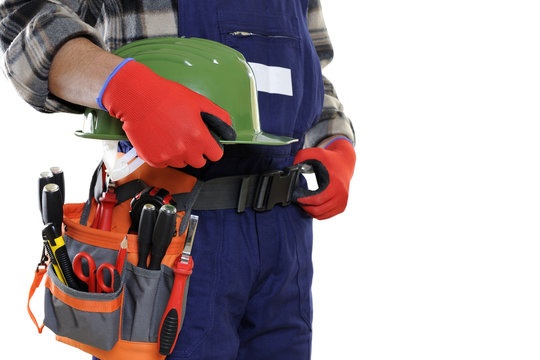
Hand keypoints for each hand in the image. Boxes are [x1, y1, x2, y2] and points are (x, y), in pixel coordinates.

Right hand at [100, 59, 235, 167]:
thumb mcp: (199, 101)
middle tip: (187, 137)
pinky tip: (159, 139)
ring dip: (180, 154)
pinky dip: (163, 155)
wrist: (137, 97)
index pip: (216, 155)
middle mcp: (185, 150)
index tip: (208, 143)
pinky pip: (164, 163)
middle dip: (197, 152)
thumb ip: (218, 116)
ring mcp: (168, 156)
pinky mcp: (153, 159)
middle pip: (199, 162)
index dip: (213, 148)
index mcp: (198, 137)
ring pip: (181, 163)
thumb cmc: (166, 96)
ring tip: (171, 135)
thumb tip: (229, 127)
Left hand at [293, 137, 355, 219]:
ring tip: (304, 200)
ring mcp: (342, 203)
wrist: (345, 163)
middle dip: (304, 206)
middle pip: (317, 210)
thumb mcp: (316, 153)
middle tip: (297, 199)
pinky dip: (316, 212)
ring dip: (309, 210)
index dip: (304, 200)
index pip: (317, 200)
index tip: (295, 196)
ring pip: (320, 215)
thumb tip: (289, 169)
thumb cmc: (329, 159)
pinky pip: (325, 216)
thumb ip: (301, 157)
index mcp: (336, 184)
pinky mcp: (342, 207)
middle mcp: (341, 196)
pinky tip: (312, 202)